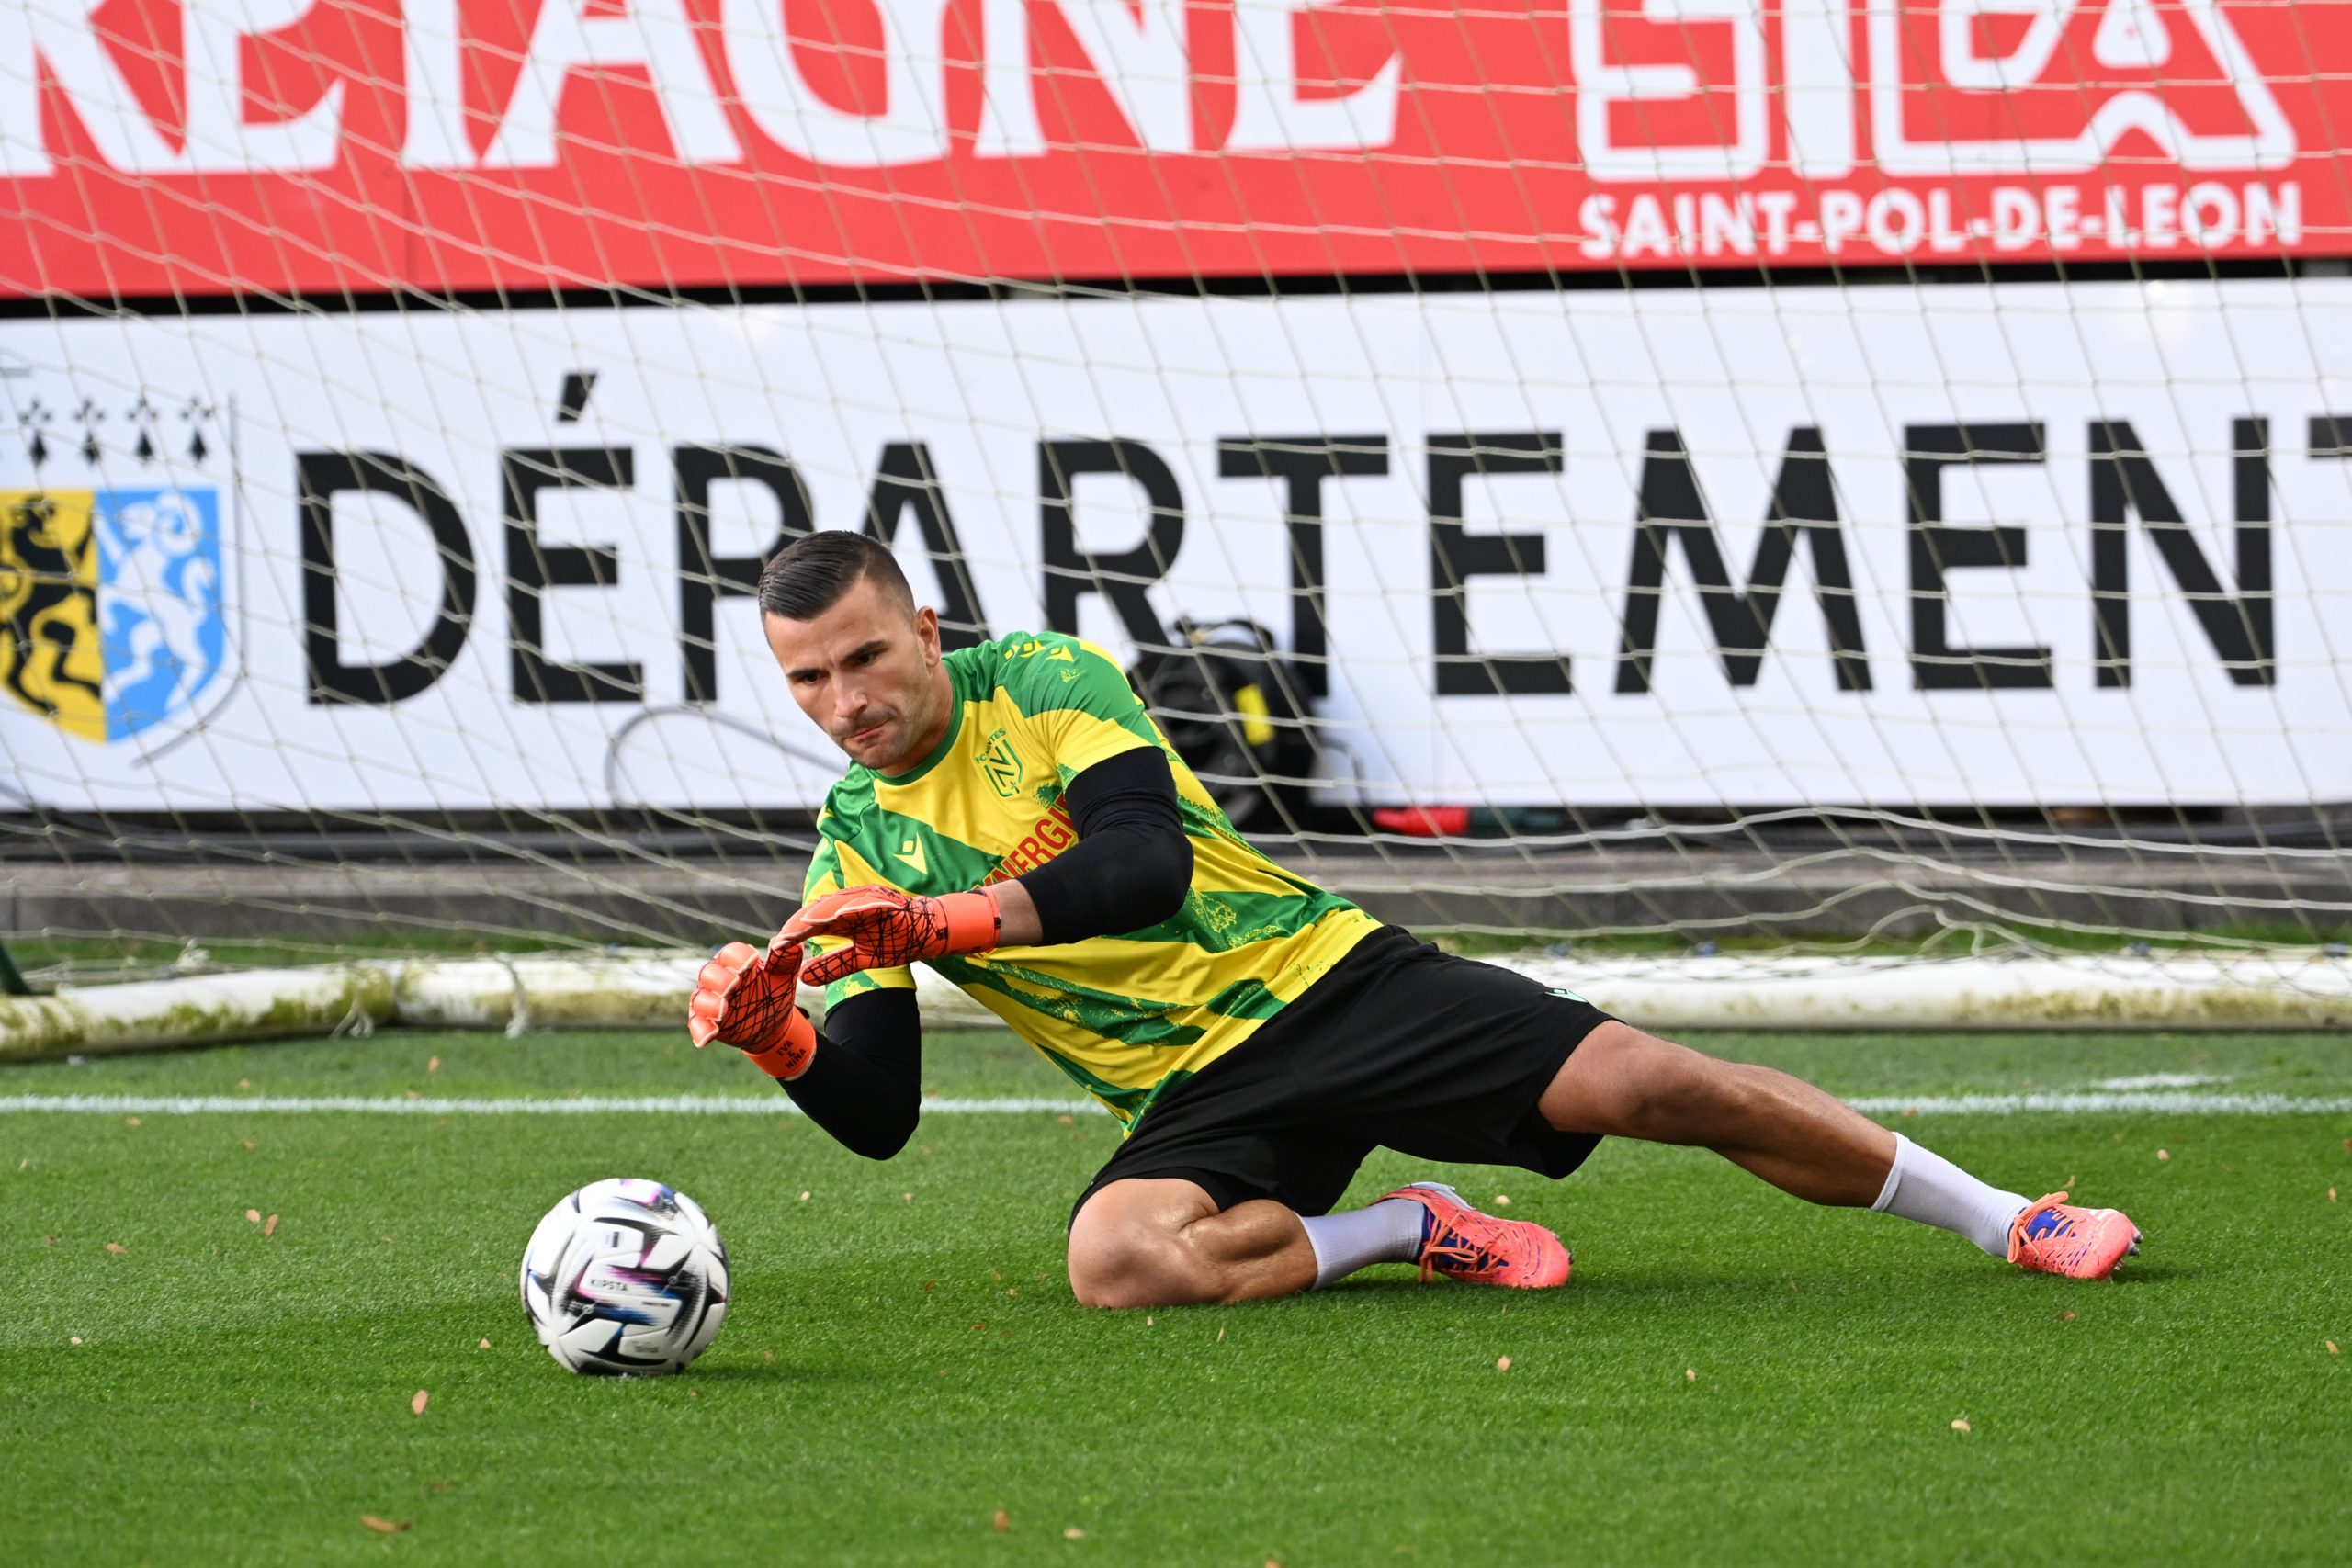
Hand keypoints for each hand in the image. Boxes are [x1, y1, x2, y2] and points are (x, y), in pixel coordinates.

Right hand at [687, 932, 815, 1078]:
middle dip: (720, 979)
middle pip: (709, 973)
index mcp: (737, 962)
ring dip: (710, 1004)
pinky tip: (708, 1037)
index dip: (739, 956)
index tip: (752, 962)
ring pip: (700, 998)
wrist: (773, 1025)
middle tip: (733, 985)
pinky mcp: (707, 1022)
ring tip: (723, 1011)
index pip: (731, 953)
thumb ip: (787, 958)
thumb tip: (787, 941)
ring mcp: (711, 1001)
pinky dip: (701, 1030)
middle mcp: (719, 979)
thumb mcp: (784, 976)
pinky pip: (697, 1024)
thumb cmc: (775, 993)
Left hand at [785, 885, 1000, 985]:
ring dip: (817, 915)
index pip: (811, 925)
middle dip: (797, 925)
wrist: (928, 933)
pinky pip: (862, 903)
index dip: (794, 935)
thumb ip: (834, 966)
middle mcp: (850, 904)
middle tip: (780, 941)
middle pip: (817, 911)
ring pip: (836, 904)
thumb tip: (804, 978)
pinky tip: (833, 917)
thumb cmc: (895, 942)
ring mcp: (866, 900)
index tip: (775, 950)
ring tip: (799, 927)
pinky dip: (847, 908)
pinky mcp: (883, 901)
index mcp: (842, 917)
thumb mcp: (861, 959)